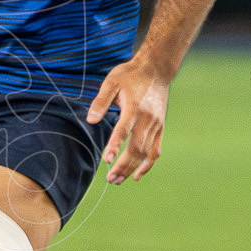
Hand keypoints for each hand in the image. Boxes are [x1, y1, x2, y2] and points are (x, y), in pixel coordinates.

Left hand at [86, 55, 171, 183]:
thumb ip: (101, 101)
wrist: (157, 69)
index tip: (106, 160)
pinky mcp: (160, 127)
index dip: (115, 146)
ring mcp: (156, 125)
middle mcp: (147, 119)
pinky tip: (137, 175)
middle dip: (123, 165)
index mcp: (134, 107)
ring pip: (146, 153)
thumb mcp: (112, 82)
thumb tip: (90, 119)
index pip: (123, 130)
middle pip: (136, 148)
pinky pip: (156, 150)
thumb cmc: (130, 75)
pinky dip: (147, 164)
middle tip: (110, 179)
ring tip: (118, 180)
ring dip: (132, 168)